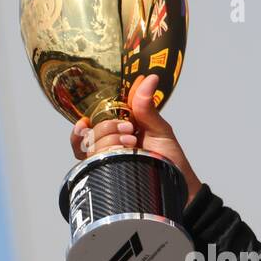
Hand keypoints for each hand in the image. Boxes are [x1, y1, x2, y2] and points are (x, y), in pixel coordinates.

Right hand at [68, 73, 201, 203]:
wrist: (178, 183)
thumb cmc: (169, 157)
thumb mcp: (159, 128)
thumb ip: (146, 106)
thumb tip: (149, 77)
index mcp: (118, 129)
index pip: (89, 124)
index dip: (82, 123)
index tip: (84, 120)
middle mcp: (109, 144)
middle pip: (89, 134)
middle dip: (106, 129)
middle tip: (130, 131)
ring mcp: (109, 160)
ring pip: (90, 148)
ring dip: (108, 142)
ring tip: (131, 143)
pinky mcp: (109, 174)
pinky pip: (91, 166)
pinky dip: (98, 157)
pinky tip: (112, 152)